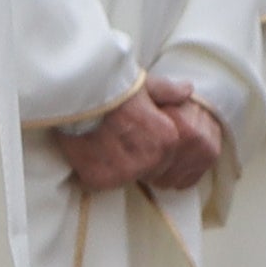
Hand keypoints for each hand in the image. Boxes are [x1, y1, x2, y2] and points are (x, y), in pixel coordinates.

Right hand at [50, 76, 226, 194]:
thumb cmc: (113, 86)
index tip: (129, 134)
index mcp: (167, 139)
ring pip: (122, 177)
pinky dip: (91, 170)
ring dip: (111, 166)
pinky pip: (99, 182)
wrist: (78, 92)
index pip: (163, 157)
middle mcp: (151, 159)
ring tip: (97, 142)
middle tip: (111, 137)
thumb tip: (187, 90)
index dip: (144, 146)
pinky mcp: (101, 179)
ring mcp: (126, 172)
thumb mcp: (146, 84)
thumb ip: (168, 92)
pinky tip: (85, 150)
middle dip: (130, 159)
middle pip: (144, 170)